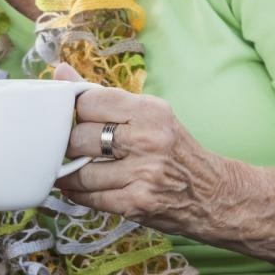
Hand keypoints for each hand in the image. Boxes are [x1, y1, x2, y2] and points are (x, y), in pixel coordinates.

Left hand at [52, 65, 218, 230]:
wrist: (214, 193)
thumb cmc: (173, 150)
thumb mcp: (148, 114)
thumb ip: (103, 96)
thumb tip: (60, 72)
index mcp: (150, 110)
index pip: (89, 102)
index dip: (76, 112)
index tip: (77, 119)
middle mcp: (148, 139)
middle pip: (80, 138)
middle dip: (72, 146)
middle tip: (76, 149)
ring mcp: (144, 173)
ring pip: (81, 172)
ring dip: (71, 174)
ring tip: (74, 171)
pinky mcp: (138, 202)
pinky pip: (90, 198)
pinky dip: (80, 194)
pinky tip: (82, 189)